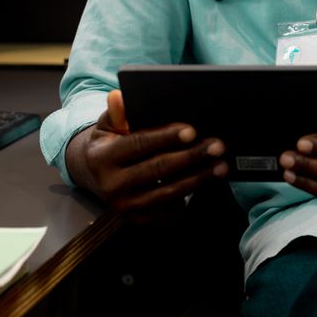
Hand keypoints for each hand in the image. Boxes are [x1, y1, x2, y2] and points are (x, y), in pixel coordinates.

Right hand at [65, 89, 228, 222]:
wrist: (96, 176)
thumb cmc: (110, 143)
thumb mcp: (108, 125)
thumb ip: (116, 112)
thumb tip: (120, 96)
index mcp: (102, 158)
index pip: (138, 144)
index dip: (165, 137)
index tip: (192, 130)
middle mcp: (112, 186)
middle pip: (158, 169)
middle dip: (191, 156)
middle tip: (217, 145)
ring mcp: (125, 207)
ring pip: (168, 192)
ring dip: (198, 178)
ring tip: (221, 165)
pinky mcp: (138, 220)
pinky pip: (170, 210)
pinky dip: (191, 195)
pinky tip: (207, 181)